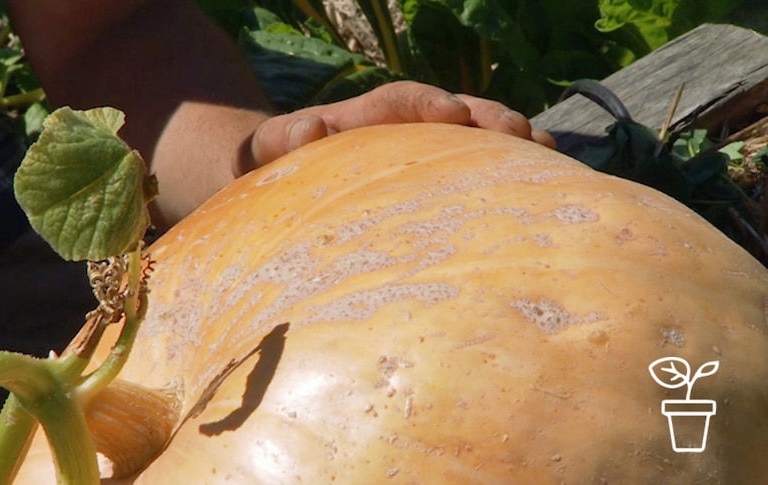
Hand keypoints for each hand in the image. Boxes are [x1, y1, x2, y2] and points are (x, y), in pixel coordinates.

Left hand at [245, 81, 555, 172]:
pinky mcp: (440, 181)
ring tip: (551, 156)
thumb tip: (310, 126)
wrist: (289, 179)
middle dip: (491, 118)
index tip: (453, 114)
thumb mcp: (271, 149)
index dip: (428, 104)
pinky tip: (546, 190)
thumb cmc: (279, 164)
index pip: (401, 100)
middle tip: (524, 136)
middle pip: (457, 112)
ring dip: (515, 146)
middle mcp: (405, 128)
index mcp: (367, 117)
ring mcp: (428, 154)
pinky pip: (480, 173)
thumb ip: (284, 138)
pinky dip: (512, 176)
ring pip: (478, 140)